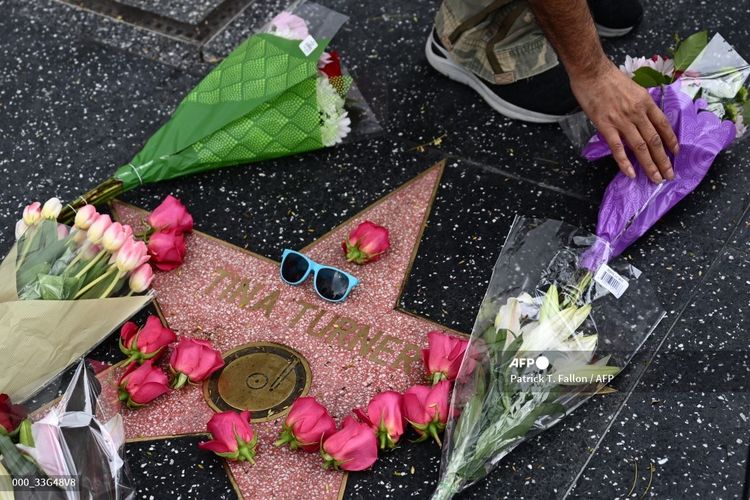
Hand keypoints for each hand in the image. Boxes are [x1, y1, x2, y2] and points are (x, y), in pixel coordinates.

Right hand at [570, 61, 679, 182]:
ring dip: (650, 165)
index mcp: (645, 102)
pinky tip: (631, 174)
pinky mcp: (606, 126)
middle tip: (669, 175)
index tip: (676, 153)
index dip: (671, 140)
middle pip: (654, 140)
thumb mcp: (633, 87)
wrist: (591, 72)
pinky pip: (618, 148)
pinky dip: (625, 163)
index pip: (663, 125)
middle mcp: (637, 113)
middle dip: (663, 160)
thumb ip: (639, 103)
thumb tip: (642, 117)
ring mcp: (622, 121)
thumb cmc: (609, 78)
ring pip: (640, 147)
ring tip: (656, 178)